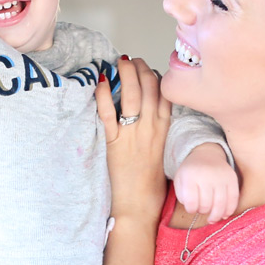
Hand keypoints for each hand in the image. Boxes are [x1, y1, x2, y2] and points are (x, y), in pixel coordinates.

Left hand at [96, 56, 171, 223]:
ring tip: (119, 63)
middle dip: (140, 68)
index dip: (156, 75)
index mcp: (163, 129)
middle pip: (149, 88)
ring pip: (132, 95)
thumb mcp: (160, 148)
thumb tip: (148, 108)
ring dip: (125, 74)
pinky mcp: (114, 143)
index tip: (147, 67)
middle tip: (130, 60)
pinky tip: (100, 82)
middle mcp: (150, 128)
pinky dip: (103, 96)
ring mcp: (132, 135)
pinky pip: (108, 114)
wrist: (139, 204)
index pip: (164, 93)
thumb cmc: (149, 180)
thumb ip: (156, 127)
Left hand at [173, 143, 239, 222]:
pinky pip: (233, 199)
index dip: (191, 210)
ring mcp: (221, 176)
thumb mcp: (179, 181)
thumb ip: (182, 196)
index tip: (191, 209)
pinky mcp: (232, 178)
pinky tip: (224, 215)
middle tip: (201, 209)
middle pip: (206, 204)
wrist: (206, 155)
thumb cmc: (191, 173)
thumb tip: (194, 210)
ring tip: (212, 219)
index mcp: (190, 176)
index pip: (191, 202)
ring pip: (221, 204)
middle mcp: (206, 175)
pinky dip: (229, 210)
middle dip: (203, 211)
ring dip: (216, 216)